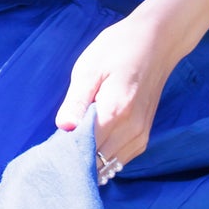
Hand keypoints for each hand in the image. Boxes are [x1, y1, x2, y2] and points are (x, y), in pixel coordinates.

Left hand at [55, 10, 178, 175]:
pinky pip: (119, 160)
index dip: (65, 150)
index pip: (85, 149)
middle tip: (59, 143)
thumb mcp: (90, 67)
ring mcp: (140, 136)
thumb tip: (64, 128)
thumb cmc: (118, 49)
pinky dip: (103, 156)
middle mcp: (132, 130)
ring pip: (108, 166)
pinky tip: (92, 141)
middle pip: (97, 162)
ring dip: (90, 160)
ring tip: (75, 141)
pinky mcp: (143, 138)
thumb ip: (76, 101)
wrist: (156, 43)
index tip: (51, 145)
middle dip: (76, 157)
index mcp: (116, 111)